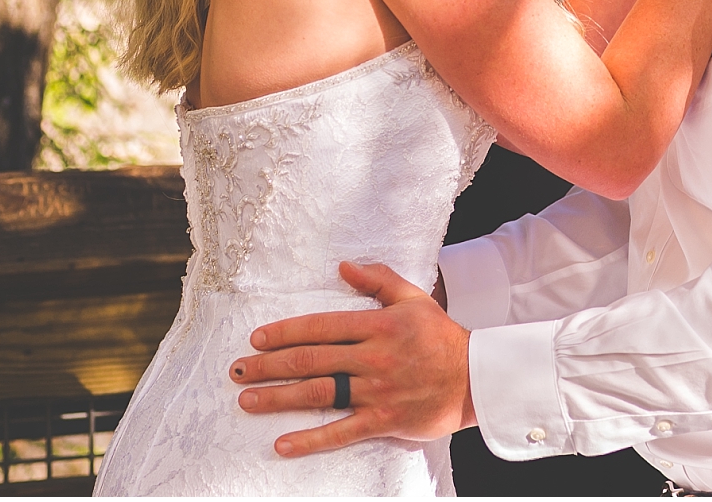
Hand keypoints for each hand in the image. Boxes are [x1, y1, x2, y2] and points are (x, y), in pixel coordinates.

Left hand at [228, 261, 473, 455]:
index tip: (257, 339)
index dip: (285, 332)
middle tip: (236, 370)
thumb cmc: (442, 337)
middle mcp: (372, 357)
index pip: (320, 327)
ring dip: (278, 397)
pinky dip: (310, 440)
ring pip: (319, 394)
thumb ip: (377, 280)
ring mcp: (377, 391)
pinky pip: (341, 432)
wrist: (475, 378)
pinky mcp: (383, 420)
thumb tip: (343, 267)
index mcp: (377, 325)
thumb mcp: (413, 299)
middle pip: (311, 361)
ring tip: (247, 400)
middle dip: (268, 365)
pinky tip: (282, 444)